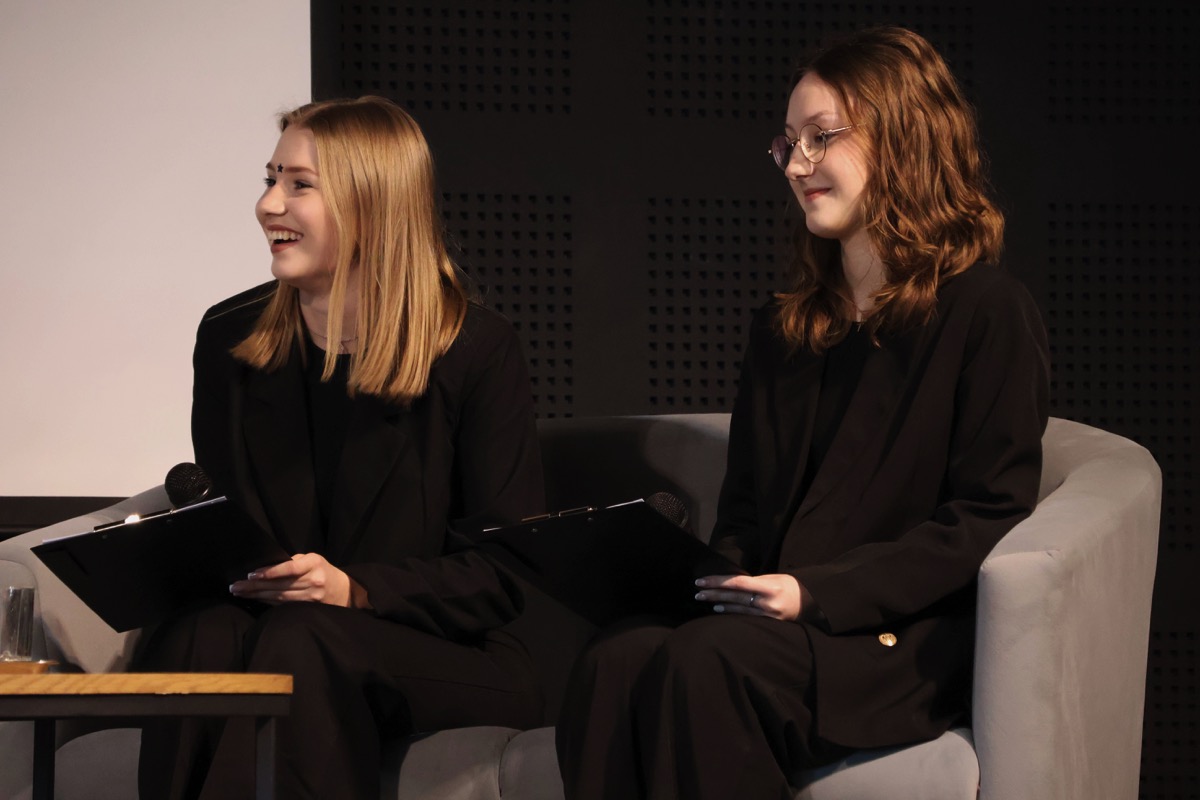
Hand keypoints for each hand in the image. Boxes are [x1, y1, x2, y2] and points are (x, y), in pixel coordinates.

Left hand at [229, 553, 351, 607]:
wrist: (345, 590)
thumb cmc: (323, 571)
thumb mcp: (313, 560)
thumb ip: (293, 562)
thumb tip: (267, 567)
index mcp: (314, 564)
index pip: (290, 568)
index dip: (270, 572)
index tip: (251, 575)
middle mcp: (314, 581)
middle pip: (280, 585)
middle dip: (255, 586)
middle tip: (235, 586)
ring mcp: (312, 597)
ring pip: (279, 597)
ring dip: (257, 595)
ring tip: (240, 593)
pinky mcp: (308, 608)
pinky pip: (283, 605)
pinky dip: (267, 602)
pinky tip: (256, 599)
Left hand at [694, 573, 802, 620]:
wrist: (811, 602)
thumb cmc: (790, 585)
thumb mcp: (774, 578)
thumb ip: (754, 582)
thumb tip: (733, 582)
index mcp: (769, 586)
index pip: (737, 583)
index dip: (718, 582)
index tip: (702, 581)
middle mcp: (768, 602)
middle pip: (734, 596)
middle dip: (714, 593)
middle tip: (697, 591)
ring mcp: (768, 614)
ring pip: (738, 608)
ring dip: (720, 603)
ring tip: (705, 599)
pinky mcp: (769, 623)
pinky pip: (746, 617)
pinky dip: (732, 612)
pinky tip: (720, 609)